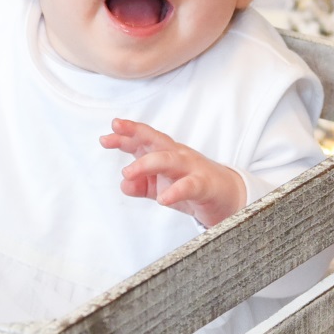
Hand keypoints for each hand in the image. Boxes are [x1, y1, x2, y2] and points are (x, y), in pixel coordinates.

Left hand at [100, 118, 247, 227]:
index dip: (124, 136)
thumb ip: (142, 186)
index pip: (143, 140)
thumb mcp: (162, 187)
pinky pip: (189, 186)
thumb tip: (124, 184)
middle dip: (134, 135)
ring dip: (146, 164)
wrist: (228, 197)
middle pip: (155, 140)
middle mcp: (178, 156)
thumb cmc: (193, 186)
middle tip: (111, 138)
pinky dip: (175, 191)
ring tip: (128, 173)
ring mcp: (192, 168)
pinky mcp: (205, 185)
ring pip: (169, 159)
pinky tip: (163, 198)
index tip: (105, 137)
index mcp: (166, 154)